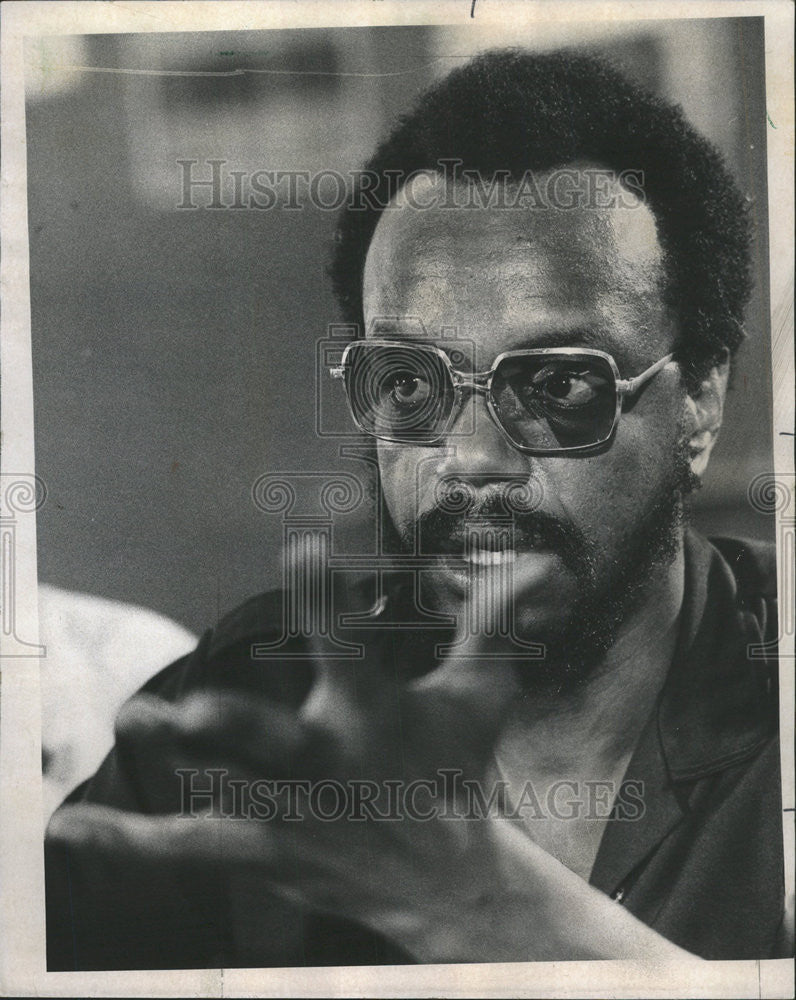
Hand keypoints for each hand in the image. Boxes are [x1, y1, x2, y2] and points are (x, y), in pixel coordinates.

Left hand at [46, 569, 698, 962]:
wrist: (444, 878)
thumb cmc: (452, 771)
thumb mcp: (478, 696)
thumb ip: (490, 626)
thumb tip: (534, 567)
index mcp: (376, 716)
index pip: (352, 648)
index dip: (329, 598)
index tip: (304, 549)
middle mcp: (327, 765)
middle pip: (276, 746)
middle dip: (234, 727)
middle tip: (189, 706)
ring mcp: (290, 813)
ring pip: (224, 791)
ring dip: (179, 763)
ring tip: (133, 723)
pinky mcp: (263, 850)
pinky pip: (189, 845)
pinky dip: (132, 839)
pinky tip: (73, 827)